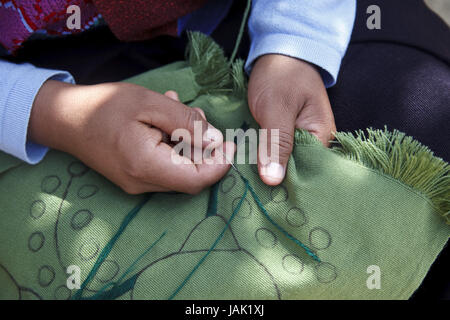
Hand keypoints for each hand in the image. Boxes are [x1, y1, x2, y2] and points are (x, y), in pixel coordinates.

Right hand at [29, 80, 235, 193]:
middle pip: (191, 176)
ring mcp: (136, 183)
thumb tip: (215, 140)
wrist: (64, 119)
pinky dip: (172, 144)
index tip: (230, 142)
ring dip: (187, 142)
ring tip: (177, 109)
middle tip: (198, 115)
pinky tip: (165, 119)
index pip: (197, 180)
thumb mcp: (150, 104)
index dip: (220, 165)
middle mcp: (143, 183)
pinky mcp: (133, 177)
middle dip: (203, 148)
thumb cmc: (104, 106)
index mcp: (147, 166)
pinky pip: (163, 165)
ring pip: (178, 169)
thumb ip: (185, 122)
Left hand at [248, 54, 335, 184]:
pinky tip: (247, 167)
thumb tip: (274, 181)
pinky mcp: (282, 133)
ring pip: (280, 162)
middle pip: (293, 170)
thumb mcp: (277, 109)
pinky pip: (272, 151)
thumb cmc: (282, 76)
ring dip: (264, 169)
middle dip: (273, 179)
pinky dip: (260, 157)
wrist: (278, 51)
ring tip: (245, 185)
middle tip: (249, 194)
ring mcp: (296, 137)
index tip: (265, 198)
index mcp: (321, 137)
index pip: (306, 172)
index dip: (286, 185)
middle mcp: (312, 141)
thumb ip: (276, 144)